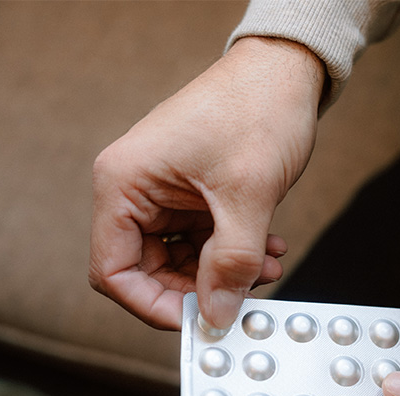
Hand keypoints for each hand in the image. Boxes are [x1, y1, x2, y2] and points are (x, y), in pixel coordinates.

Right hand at [89, 37, 324, 329]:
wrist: (285, 70)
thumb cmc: (256, 110)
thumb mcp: (247, 196)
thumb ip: (232, 264)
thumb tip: (218, 316)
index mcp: (125, 184)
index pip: (114, 271)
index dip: (153, 306)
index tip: (198, 320)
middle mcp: (135, 190)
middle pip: (149, 271)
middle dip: (200, 289)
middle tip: (241, 297)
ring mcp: (163, 192)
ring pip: (181, 259)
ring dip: (224, 271)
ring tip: (265, 268)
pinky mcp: (190, 193)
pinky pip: (202, 240)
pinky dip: (232, 252)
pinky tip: (266, 250)